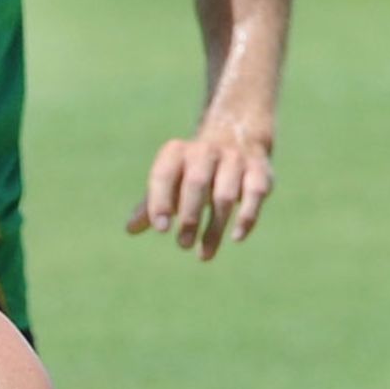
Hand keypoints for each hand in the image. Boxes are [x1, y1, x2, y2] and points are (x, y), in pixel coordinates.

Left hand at [127, 121, 273, 259]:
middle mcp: (205, 151)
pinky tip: (235, 238)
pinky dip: (246, 216)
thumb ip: (152, 203)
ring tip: (203, 255)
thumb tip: (130, 229)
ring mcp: (235, 160)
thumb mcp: (171, 179)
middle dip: (189, 216)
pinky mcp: (260, 171)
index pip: (164, 174)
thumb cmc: (194, 168)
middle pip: (196, 183)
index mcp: (177, 152)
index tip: (160, 228)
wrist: (237, 133)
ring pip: (224, 195)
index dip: (160, 200)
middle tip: (182, 245)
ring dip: (214, 227)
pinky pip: (254, 193)